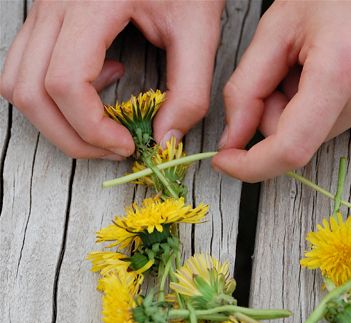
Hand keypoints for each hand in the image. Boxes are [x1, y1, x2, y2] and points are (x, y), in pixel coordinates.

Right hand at [0, 0, 223, 158]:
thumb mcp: (199, 30)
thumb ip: (189, 91)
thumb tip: (165, 140)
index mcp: (91, 3)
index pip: (63, 83)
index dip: (92, 129)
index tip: (127, 145)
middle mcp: (54, 5)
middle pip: (29, 93)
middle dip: (71, 137)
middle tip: (113, 147)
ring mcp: (44, 9)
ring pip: (18, 83)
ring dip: (57, 120)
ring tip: (105, 120)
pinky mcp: (48, 16)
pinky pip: (27, 68)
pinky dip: (54, 95)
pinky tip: (98, 84)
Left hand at [213, 0, 350, 181]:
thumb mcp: (277, 28)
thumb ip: (246, 89)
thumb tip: (232, 140)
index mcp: (344, 70)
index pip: (291, 148)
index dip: (252, 165)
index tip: (227, 162)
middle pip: (299, 138)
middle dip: (278, 113)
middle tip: (288, 69)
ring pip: (319, 133)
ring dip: (306, 107)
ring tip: (321, 61)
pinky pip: (345, 125)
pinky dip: (330, 106)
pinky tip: (343, 71)